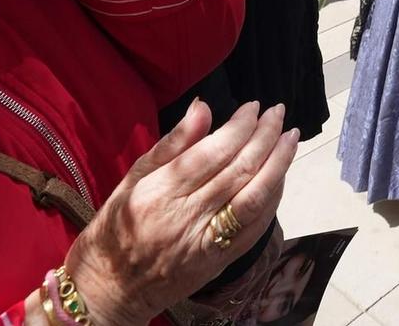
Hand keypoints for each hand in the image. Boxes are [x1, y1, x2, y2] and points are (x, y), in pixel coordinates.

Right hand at [62, 99, 298, 324]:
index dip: (239, 127)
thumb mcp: (130, 181)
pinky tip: (279, 176)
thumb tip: (203, 107)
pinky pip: (254, 227)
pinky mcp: (218, 262)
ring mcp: (205, 242)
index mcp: (159, 194)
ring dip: (278, 165)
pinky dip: (272, 198)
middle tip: (278, 114)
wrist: (108, 291)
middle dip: (265, 137)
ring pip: (253, 199)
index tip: (254, 107)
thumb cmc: (114, 230)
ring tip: (290, 138)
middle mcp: (185, 218)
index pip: (212, 153)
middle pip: (238, 172)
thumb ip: (171, 145)